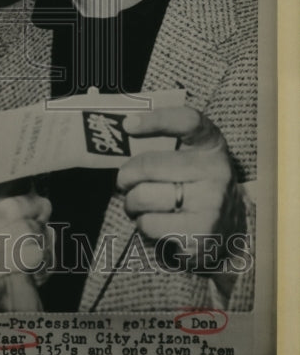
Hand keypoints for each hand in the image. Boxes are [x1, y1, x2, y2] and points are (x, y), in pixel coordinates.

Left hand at [117, 106, 244, 267]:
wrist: (230, 225)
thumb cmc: (194, 183)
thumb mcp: (191, 155)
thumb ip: (165, 141)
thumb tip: (125, 131)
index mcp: (212, 144)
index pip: (187, 122)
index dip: (156, 120)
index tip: (128, 125)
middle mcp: (216, 171)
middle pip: (149, 166)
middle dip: (126, 175)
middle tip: (125, 181)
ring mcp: (211, 203)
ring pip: (144, 197)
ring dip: (131, 202)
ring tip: (138, 203)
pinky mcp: (201, 234)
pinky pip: (149, 224)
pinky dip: (142, 223)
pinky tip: (155, 221)